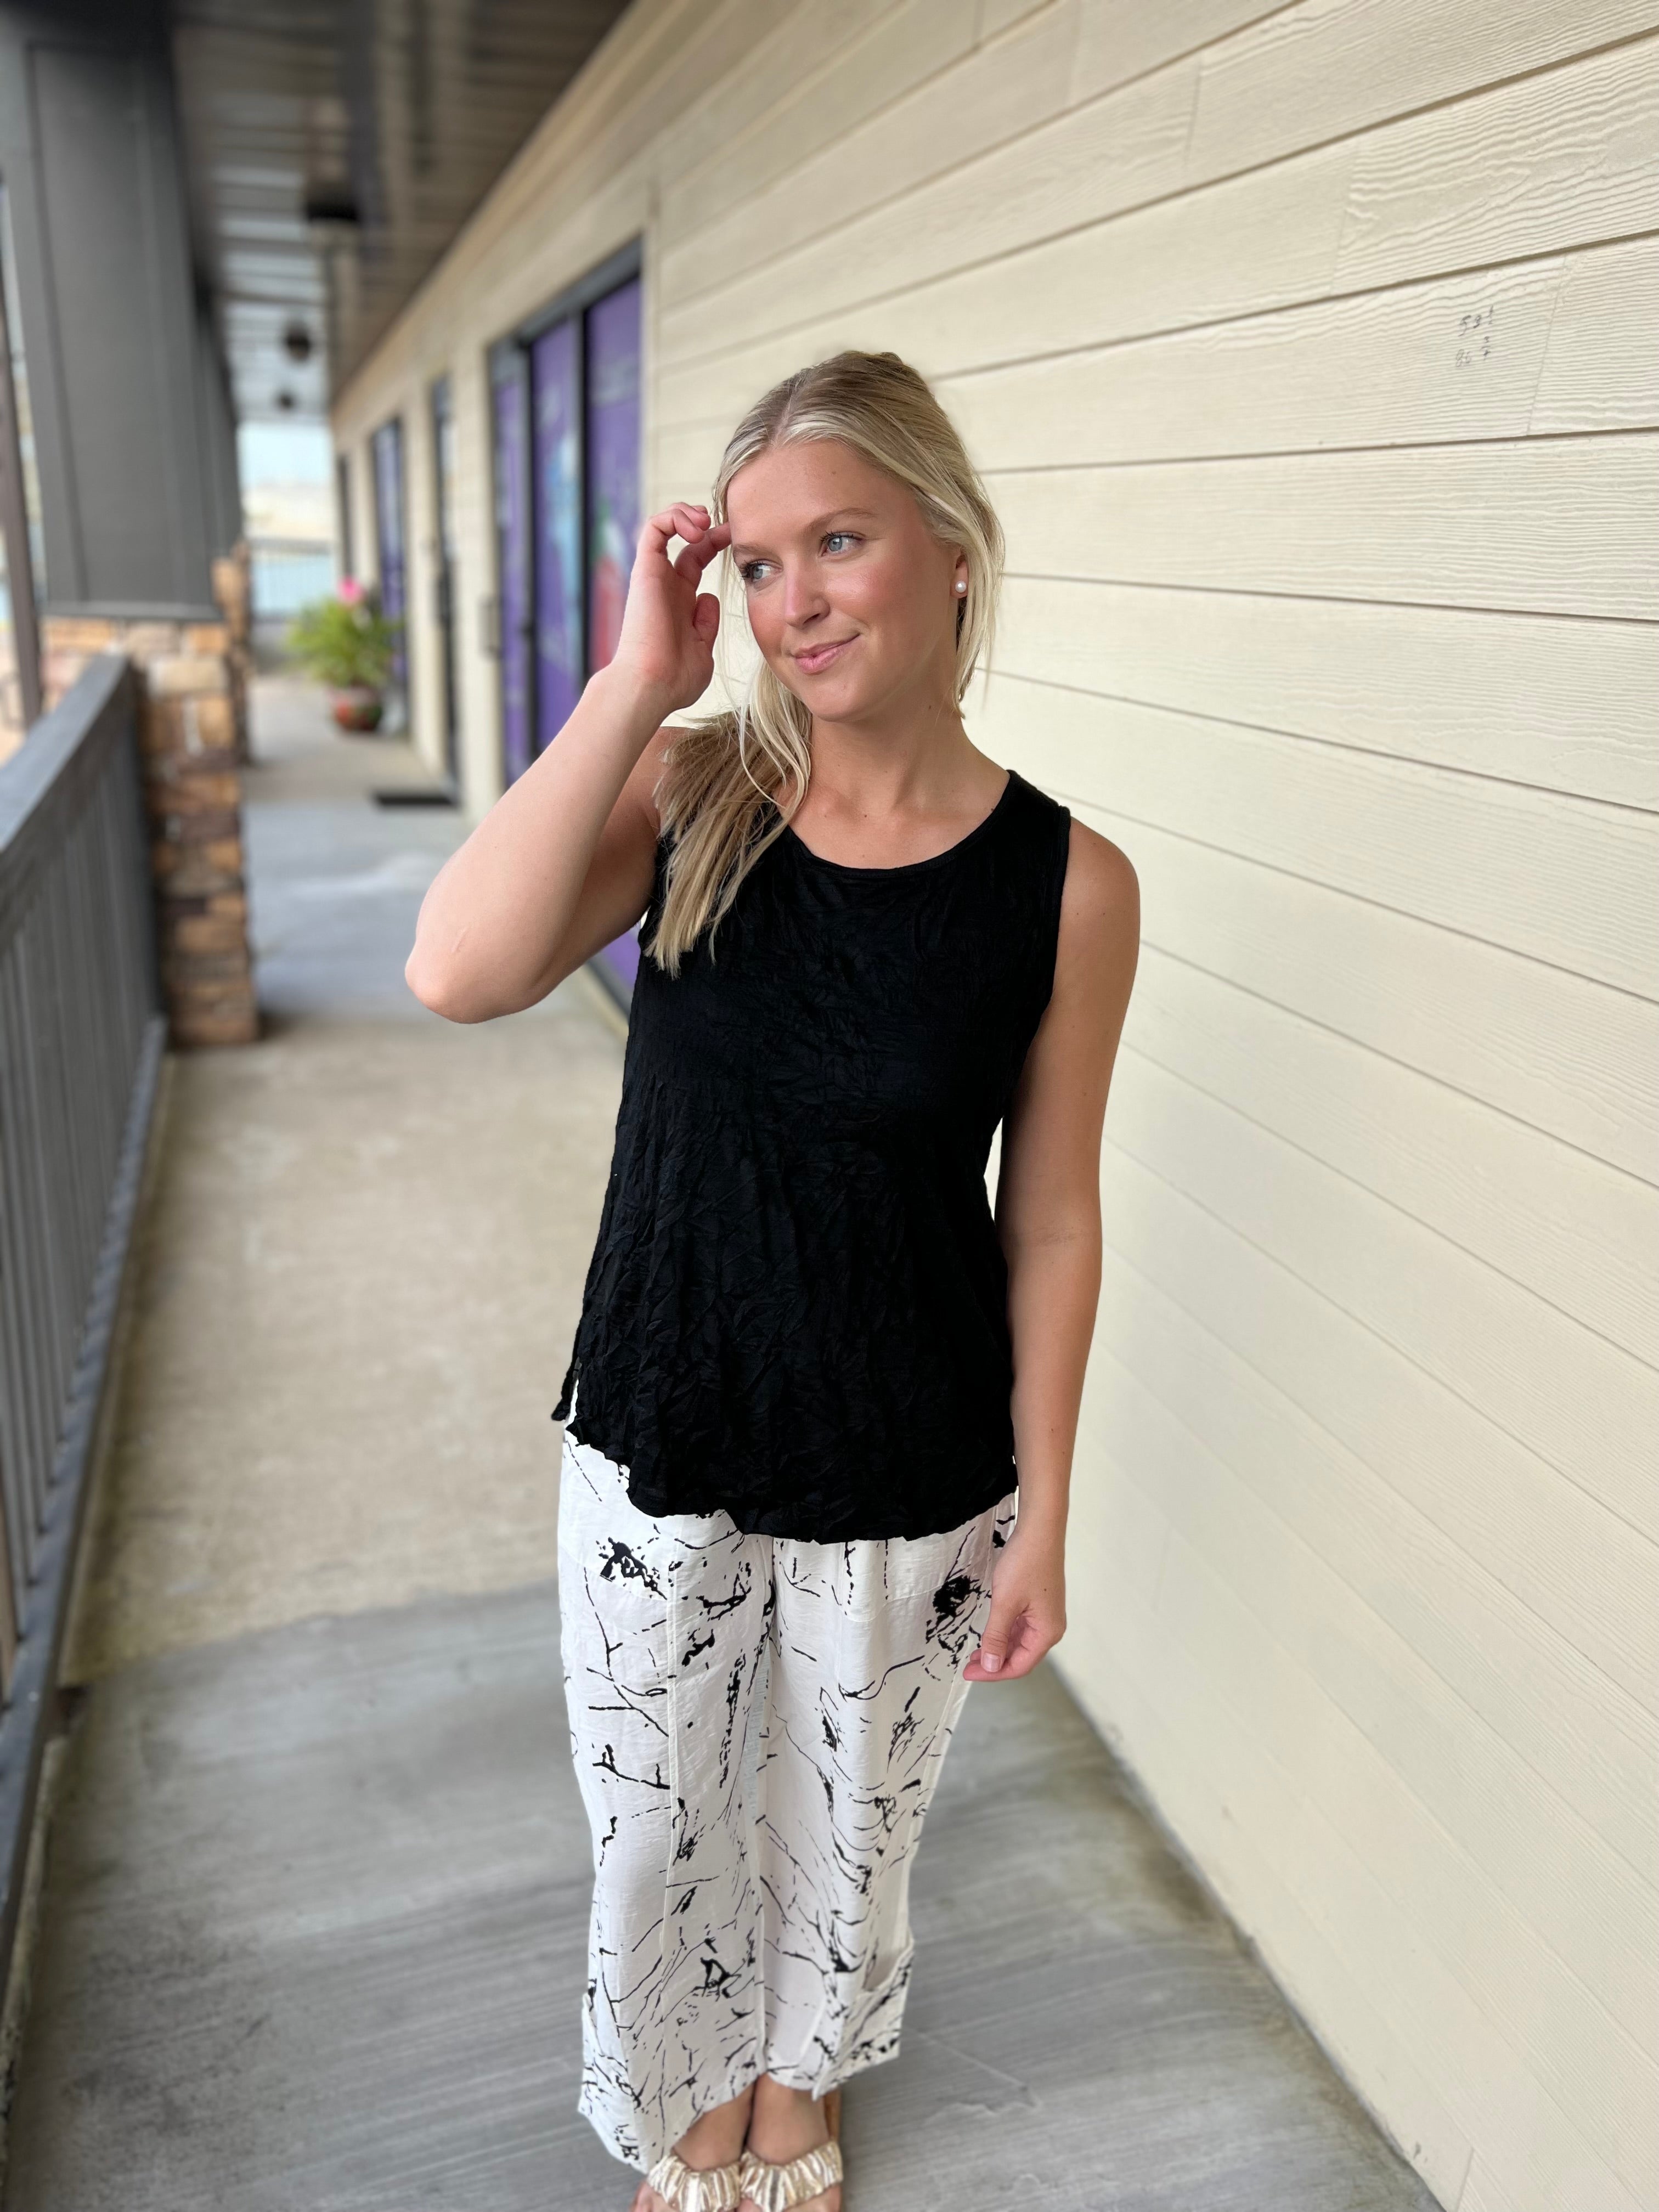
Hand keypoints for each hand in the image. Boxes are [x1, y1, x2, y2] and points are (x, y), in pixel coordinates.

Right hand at [608, 500, 730, 714]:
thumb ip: (706, 625)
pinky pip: (654, 528)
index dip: (717, 544)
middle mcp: (666, 585)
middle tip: (730, 527)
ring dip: (687, 514)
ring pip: (665, 526)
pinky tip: (696, 528)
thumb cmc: (676, 679)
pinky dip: (674, 517)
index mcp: (681, 603)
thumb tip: (708, 597)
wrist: (653, 685)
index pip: (698, 560)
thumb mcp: (703, 651)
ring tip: (707, 523)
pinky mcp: (645, 569)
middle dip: (709, 526)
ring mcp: (655, 576)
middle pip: (687, 542)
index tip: (739, 540)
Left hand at [962, 1518, 1065, 1680]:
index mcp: (1047, 1632)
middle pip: (1021, 1656)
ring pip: (1020, 1642)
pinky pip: (1021, 1627)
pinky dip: (1004, 1634)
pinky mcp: (1039, 1603)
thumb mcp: (1005, 1603)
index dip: (993, 1673)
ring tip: (974, 1653)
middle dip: (994, 1663)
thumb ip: (996, 1637)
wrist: (1040, 1529)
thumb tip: (990, 1666)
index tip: (968, 1672)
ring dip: (998, 1649)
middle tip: (968, 1666)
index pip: (1019, 1665)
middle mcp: (1050, 1627)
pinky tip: (989, 1634)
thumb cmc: (1026, 1563)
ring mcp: (1045, 1615)